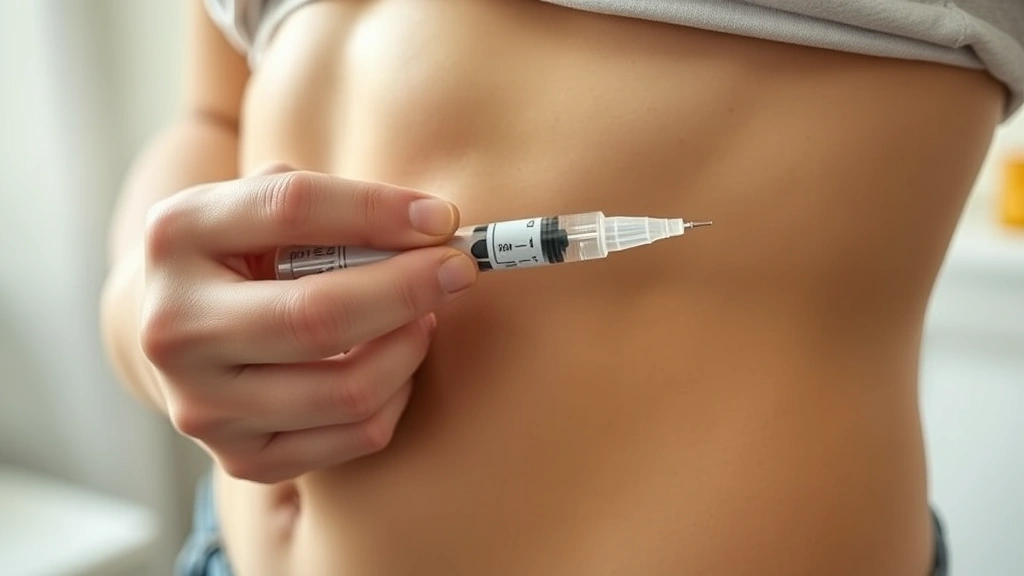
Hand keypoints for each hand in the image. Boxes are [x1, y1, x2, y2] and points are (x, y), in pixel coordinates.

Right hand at [138, 166, 476, 482]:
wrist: (179, 327)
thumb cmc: (244, 253)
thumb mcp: (263, 204)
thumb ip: (333, 204)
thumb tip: (431, 227)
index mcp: (177, 237)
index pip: (291, 210)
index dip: (377, 211)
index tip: (442, 218)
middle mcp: (175, 329)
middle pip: (318, 317)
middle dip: (408, 289)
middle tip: (458, 270)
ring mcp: (204, 405)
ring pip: (348, 390)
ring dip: (409, 346)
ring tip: (422, 316)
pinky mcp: (242, 459)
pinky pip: (357, 436)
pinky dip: (397, 395)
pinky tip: (394, 362)